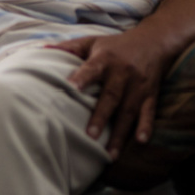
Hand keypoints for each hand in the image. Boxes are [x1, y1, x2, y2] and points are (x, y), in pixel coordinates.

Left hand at [51, 27, 172, 159]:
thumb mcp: (92, 42)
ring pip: (129, 111)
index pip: (91, 69)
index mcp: (105, 59)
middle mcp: (122, 73)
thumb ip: (69, 48)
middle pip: (111, 96)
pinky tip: (140, 141)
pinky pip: (149, 112)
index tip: (70, 88)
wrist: (153, 42)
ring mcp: (138, 86)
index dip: (82, 78)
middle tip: (90, 135)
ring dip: (120, 133)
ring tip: (110, 153)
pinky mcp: (150, 95)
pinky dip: (146, 127)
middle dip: (101, 117)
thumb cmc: (115, 45)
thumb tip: (41, 50)